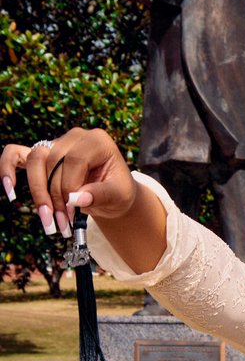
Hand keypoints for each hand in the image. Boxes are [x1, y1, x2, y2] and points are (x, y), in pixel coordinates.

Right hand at [1, 128, 136, 236]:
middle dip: (55, 196)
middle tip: (63, 223)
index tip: (74, 211)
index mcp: (96, 141)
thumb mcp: (118, 195)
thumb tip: (76, 199)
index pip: (74, 160)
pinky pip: (15, 154)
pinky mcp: (43, 156)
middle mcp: (74, 137)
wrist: (114, 195)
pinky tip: (10, 191)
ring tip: (48, 221)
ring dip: (39, 193)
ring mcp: (56, 144)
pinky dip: (8, 169)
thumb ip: (100, 195)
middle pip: (52, 161)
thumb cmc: (118, 192)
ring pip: (35, 161)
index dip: (70, 187)